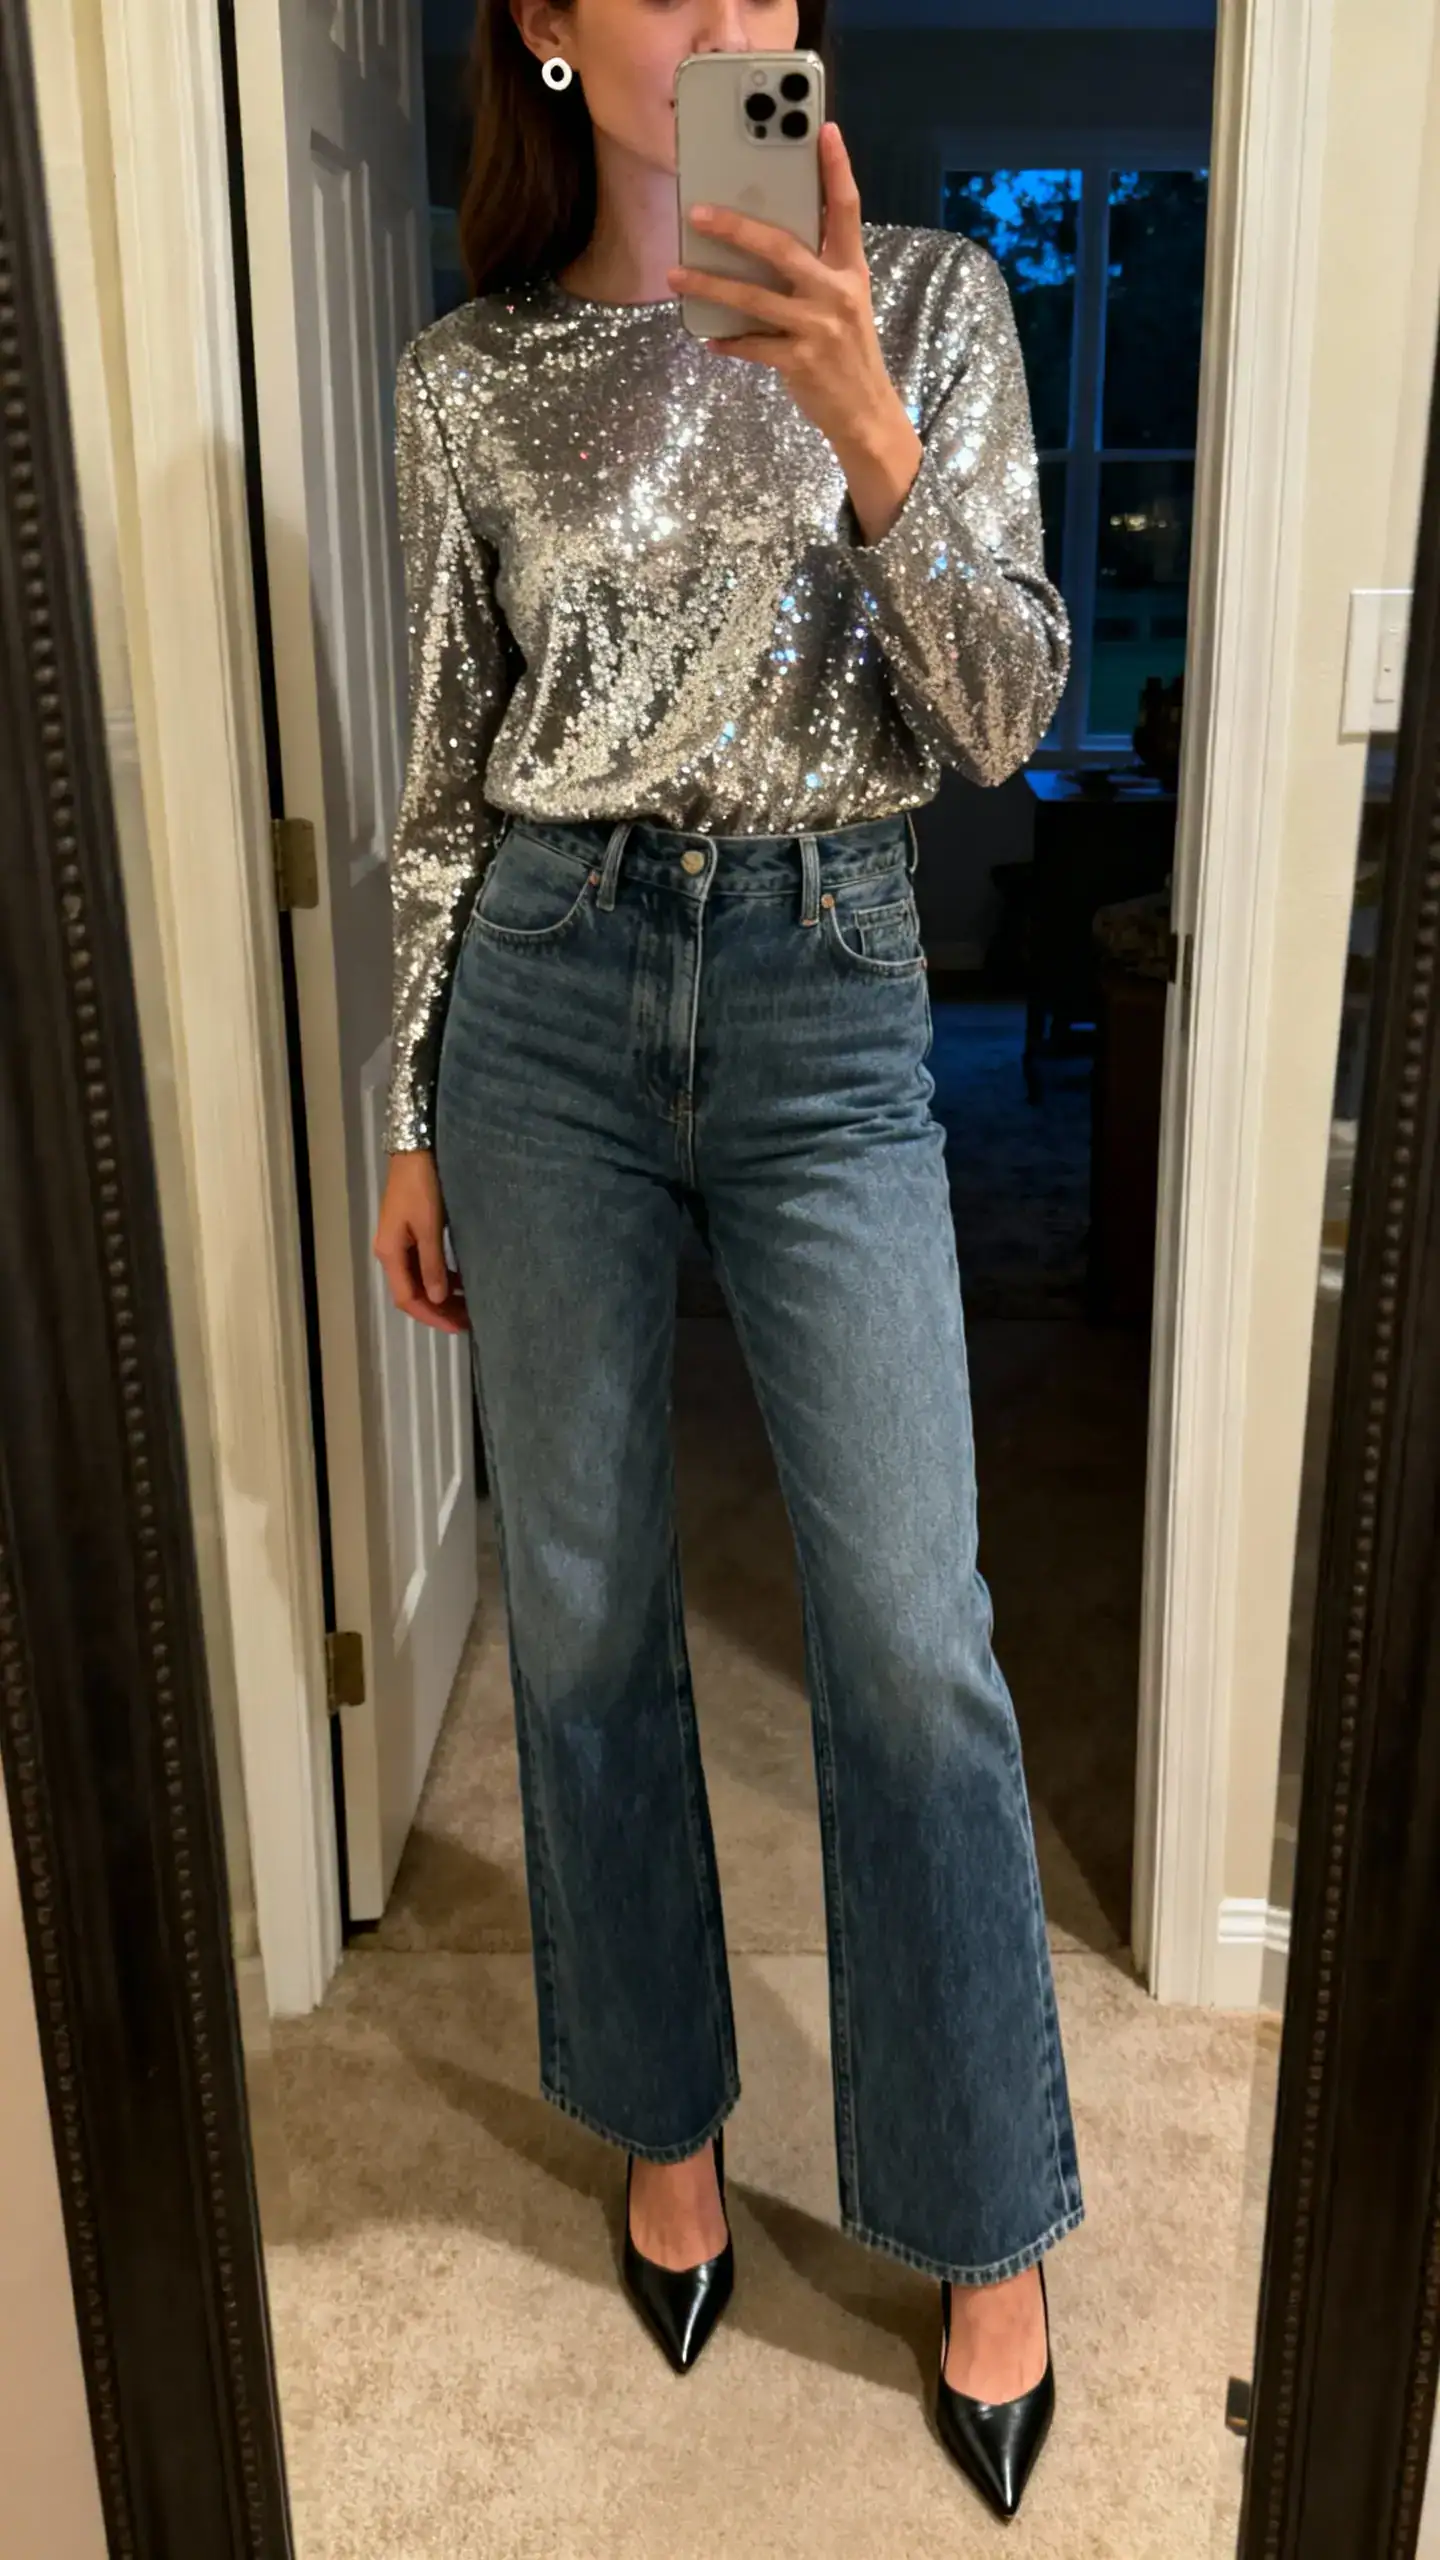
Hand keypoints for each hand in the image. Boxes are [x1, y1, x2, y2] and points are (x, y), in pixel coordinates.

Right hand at [374, 1151, 469, 1334]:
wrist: (415, 1152)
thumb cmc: (421, 1187)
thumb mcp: (430, 1226)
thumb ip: (432, 1263)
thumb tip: (436, 1299)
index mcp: (390, 1253)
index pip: (407, 1298)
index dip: (431, 1316)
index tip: (457, 1327)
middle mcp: (390, 1253)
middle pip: (412, 1293)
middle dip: (438, 1310)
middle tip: (468, 1321)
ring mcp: (399, 1244)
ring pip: (419, 1281)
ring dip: (440, 1296)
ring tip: (467, 1307)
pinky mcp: (410, 1235)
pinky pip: (424, 1267)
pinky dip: (441, 1278)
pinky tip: (460, 1283)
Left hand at [667, 122, 922, 542]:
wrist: (866, 414)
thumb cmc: (848, 353)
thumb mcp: (845, 303)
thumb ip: (815, 271)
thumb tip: (761, 245)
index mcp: (851, 270)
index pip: (846, 209)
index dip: (837, 169)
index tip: (824, 130)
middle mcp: (837, 293)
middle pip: (782, 247)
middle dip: (737, 228)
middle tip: (698, 212)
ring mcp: (819, 328)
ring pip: (753, 298)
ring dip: (710, 285)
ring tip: (675, 275)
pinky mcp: (800, 362)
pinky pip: (751, 346)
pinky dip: (727, 341)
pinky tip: (707, 337)